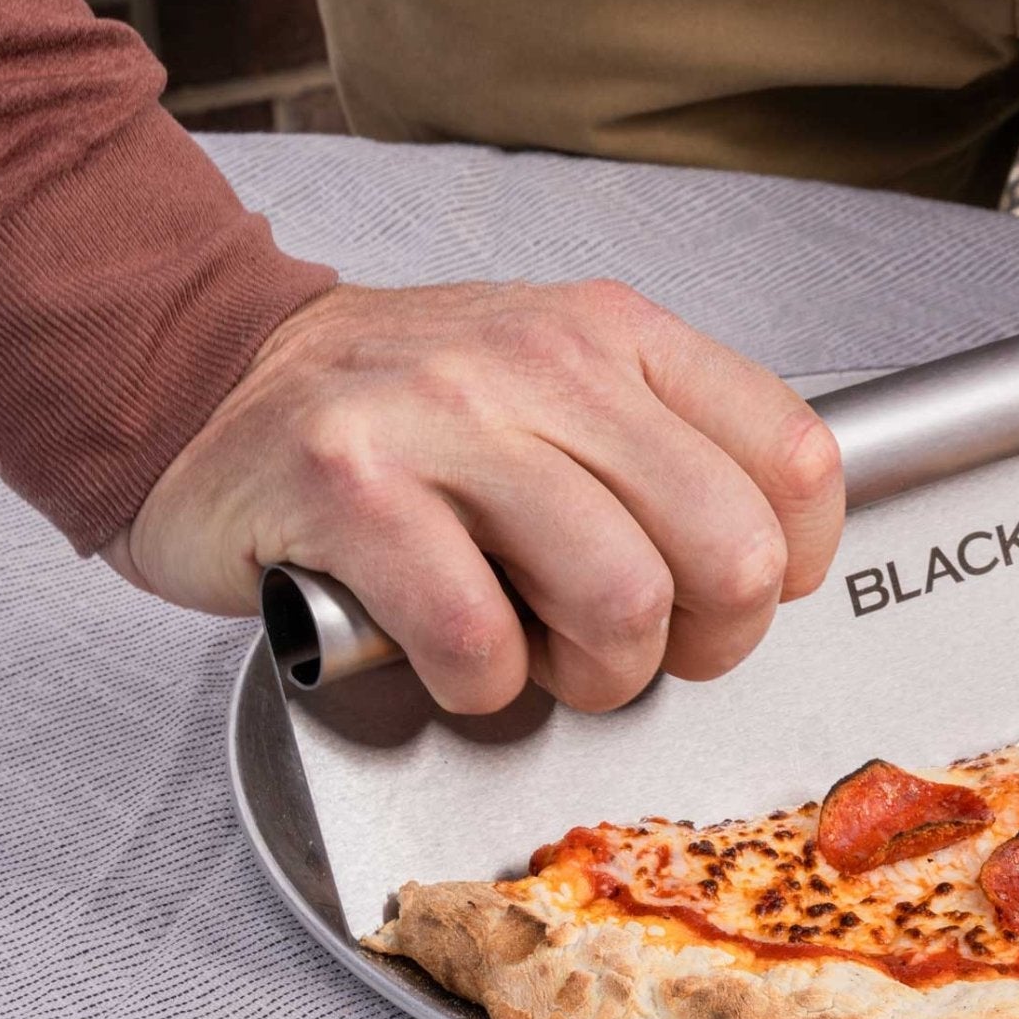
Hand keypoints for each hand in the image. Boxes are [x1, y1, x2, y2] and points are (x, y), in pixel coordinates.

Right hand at [102, 281, 842, 713]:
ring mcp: (447, 417)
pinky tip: (459, 658)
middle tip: (645, 646)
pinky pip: (477, 637)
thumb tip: (770, 563)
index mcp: (621, 335)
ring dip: (596, 675)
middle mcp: (548, 361)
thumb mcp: (566, 383)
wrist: (219, 375)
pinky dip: (483, 684)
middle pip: (731, 550)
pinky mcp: (351, 488)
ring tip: (546, 655)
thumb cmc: (414, 408)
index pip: (799, 456)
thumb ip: (673, 447)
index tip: (737, 593)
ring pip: (622, 599)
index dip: (793, 563)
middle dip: (707, 642)